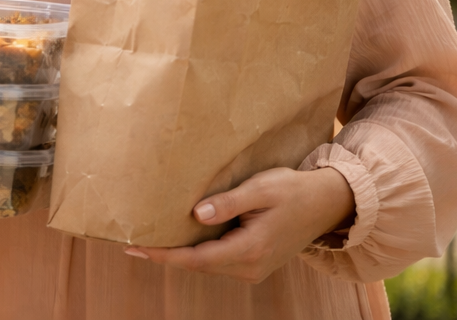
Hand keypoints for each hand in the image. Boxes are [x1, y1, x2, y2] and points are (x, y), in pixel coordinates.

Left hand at [126, 166, 354, 283]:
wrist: (327, 204)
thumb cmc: (293, 190)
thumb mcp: (261, 189)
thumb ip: (229, 203)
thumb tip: (196, 215)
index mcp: (249, 250)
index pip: (195, 258)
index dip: (163, 255)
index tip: (134, 248)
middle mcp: (250, 266)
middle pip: (197, 265)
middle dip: (164, 256)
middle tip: (129, 243)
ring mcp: (253, 267)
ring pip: (206, 265)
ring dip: (178, 255)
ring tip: (147, 241)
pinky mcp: (254, 261)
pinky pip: (217, 260)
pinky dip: (195, 252)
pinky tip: (178, 239)